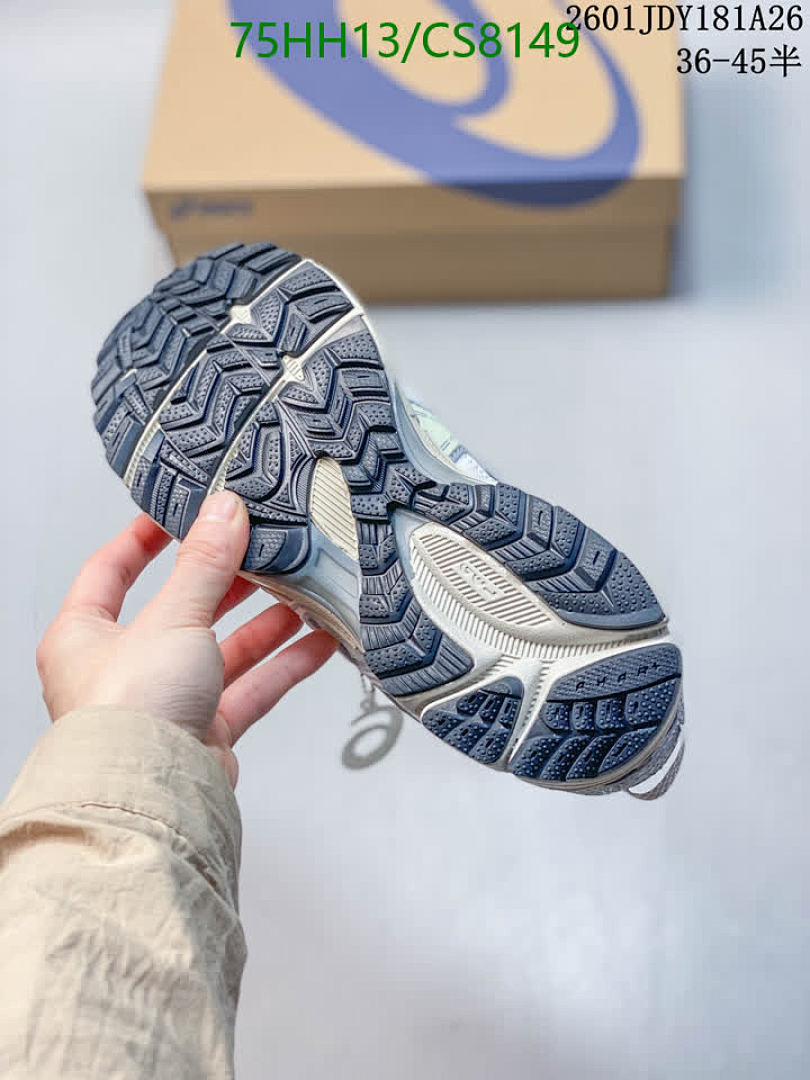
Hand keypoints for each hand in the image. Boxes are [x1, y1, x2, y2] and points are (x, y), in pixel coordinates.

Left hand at [35, 491, 337, 786]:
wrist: (153, 797)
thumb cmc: (130, 714)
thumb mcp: (172, 616)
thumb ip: (205, 564)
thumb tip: (223, 511)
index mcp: (86, 635)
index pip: (111, 570)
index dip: (145, 538)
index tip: (180, 512)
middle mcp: (124, 668)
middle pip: (180, 608)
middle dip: (225, 581)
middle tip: (260, 550)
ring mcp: (167, 701)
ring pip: (222, 649)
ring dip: (264, 622)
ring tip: (301, 592)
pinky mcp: (205, 731)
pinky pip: (250, 688)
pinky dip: (284, 665)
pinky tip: (317, 643)